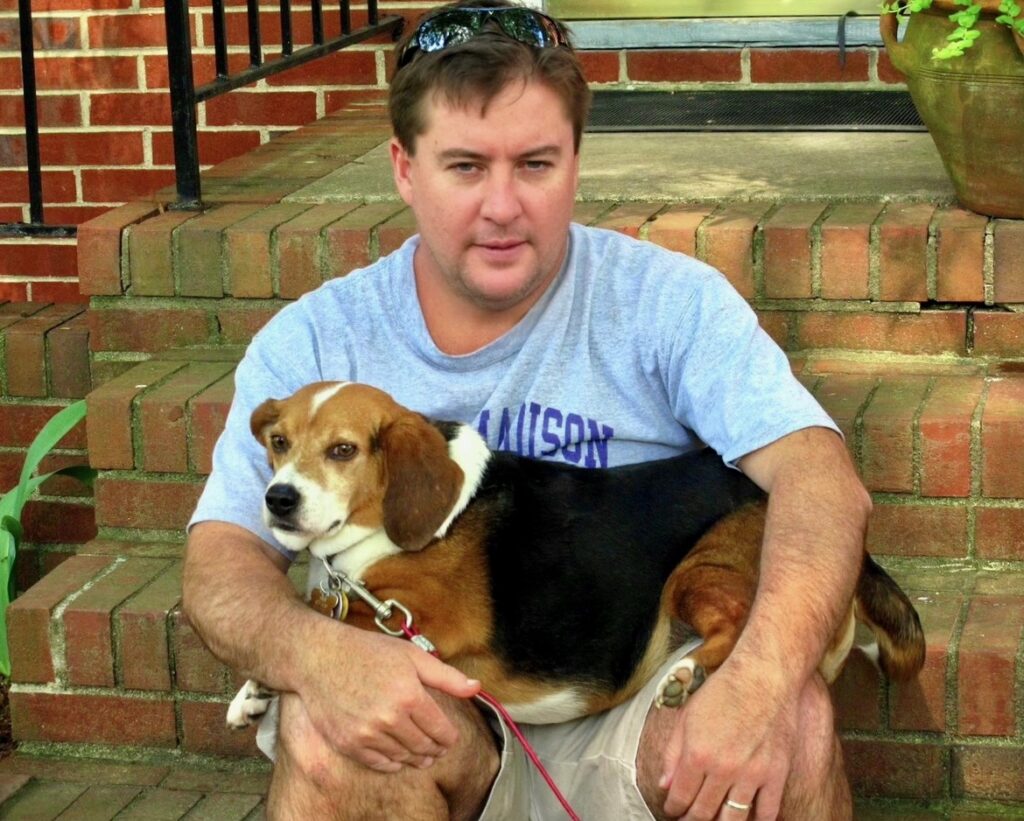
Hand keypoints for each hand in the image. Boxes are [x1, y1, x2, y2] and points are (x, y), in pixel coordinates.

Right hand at [294, 620, 480, 771]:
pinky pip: (379, 764)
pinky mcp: (348, 743)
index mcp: (409, 695)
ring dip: (416, 759)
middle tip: (438, 750)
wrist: (319, 658)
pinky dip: (392, 764)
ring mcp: (367, 734)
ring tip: (421, 755)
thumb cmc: (367, 652)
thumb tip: (476, 688)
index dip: (450, 738)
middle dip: (435, 750)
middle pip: (424, 748)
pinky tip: (398, 757)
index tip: (450, 738)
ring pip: (403, 758)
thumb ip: (446, 676)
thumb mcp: (412, 655)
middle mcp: (389, 718)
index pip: (441, 731)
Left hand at [659, 659, 796, 819]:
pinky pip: (768, 812)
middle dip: (692, 820)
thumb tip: (664, 784)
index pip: (679, 797)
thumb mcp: (687, 715)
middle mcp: (723, 769)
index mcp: (696, 754)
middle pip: (703, 813)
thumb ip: (673, 752)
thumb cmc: (723, 690)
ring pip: (733, 819)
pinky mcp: (776, 774)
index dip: (673, 808)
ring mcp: (751, 774)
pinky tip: (748, 818)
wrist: (765, 675)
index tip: (673, 809)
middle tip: (689, 819)